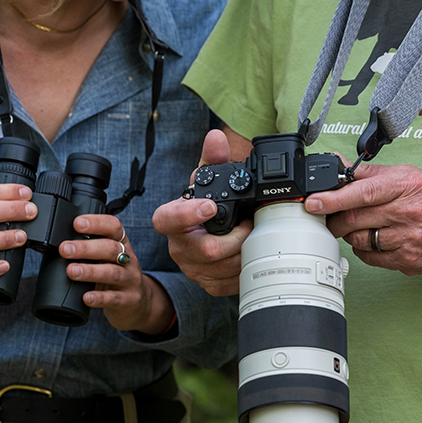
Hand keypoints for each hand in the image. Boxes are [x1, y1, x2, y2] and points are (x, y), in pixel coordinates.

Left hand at [63, 214, 169, 332]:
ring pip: (112, 273)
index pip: (113, 227)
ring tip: (71, 271)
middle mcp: (128, 260)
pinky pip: (114, 298)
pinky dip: (99, 298)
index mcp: (122, 244)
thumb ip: (90, 250)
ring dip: (90, 271)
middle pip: (111, 249)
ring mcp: (130, 280)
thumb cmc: (115, 276)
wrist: (138, 304)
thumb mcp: (106, 259)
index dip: (96, 222)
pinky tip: (86, 297)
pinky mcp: (129, 300)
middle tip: (65, 249)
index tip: (77, 223)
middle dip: (86, 248)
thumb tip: (60, 245)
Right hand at [151, 129, 249, 295]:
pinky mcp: (208, 285)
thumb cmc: (203, 206)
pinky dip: (246, 268)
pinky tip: (251, 254)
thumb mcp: (206, 181)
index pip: (167, 220)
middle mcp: (178, 247)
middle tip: (250, 224)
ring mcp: (192, 270)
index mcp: (171, 220)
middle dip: (235, 238)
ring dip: (244, 252)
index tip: (210, 207)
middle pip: (206, 251)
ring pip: (223, 269)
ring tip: (253, 237)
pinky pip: (231, 283)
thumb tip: (216, 137)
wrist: (204, 236)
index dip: (187, 215)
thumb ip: (212, 160)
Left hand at [305, 161, 421, 276]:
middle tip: (328, 215)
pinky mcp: (410, 261)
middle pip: (356, 219)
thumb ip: (372, 174)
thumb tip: (338, 165)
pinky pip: (372, 259)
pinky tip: (374, 240)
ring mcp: (410, 240)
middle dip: (335, 219)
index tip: (312, 202)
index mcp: (408, 186)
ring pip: (361, 241)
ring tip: (358, 226)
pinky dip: (365, 250)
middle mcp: (410, 213)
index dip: (332, 198)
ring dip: (350, 235)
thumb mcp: (411, 176)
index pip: (362, 192)